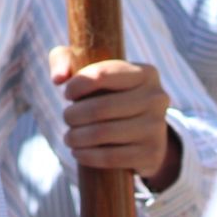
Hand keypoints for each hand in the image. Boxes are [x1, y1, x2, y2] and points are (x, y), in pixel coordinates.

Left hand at [48, 46, 180, 191]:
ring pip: (104, 133)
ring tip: (69, 137)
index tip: (67, 93)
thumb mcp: (89, 67)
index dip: (77, 85)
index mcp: (146, 73)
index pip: (102, 75)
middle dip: (74, 115)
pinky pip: (112, 157)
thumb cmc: (108, 92)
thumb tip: (58, 78)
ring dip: (76, 137)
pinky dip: (88, 156)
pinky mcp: (152, 154)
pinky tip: (78, 152)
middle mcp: (157, 98)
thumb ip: (65, 59)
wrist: (142, 131)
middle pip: (101, 108)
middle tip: (66, 118)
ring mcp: (157, 128)